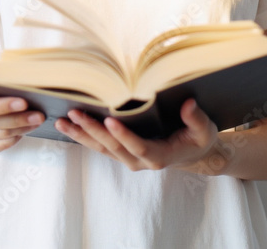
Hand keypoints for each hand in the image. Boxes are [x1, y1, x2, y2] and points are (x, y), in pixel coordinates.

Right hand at [0, 51, 44, 154]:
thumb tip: (0, 55)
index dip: (3, 106)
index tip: (24, 101)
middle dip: (20, 119)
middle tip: (40, 114)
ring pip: (1, 136)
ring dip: (22, 129)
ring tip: (38, 120)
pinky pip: (1, 147)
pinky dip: (15, 139)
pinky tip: (27, 130)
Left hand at [54, 98, 219, 171]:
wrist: (194, 154)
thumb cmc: (199, 139)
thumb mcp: (205, 130)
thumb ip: (195, 118)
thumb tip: (187, 104)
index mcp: (160, 156)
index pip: (139, 147)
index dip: (124, 136)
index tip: (109, 120)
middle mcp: (141, 161)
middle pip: (113, 147)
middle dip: (93, 130)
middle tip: (75, 114)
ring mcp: (129, 158)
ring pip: (102, 148)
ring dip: (81, 135)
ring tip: (62, 121)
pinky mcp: (123, 153)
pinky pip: (101, 146)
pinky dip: (84, 136)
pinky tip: (70, 125)